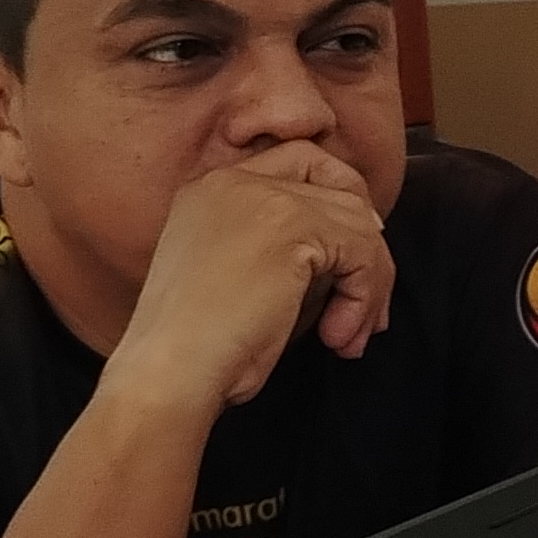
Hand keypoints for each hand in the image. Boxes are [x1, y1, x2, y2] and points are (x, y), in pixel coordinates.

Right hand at [100, 145, 391, 412]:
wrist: (168, 373)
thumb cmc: (200, 349)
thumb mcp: (242, 277)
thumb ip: (289, 248)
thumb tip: (363, 246)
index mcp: (211, 189)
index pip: (303, 164)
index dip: (341, 208)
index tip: (352, 264)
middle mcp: (233, 180)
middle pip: (341, 191)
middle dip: (366, 255)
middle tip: (364, 314)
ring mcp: (262, 196)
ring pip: (360, 224)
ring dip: (368, 287)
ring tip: (347, 338)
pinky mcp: (291, 225)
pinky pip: (363, 251)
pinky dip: (364, 298)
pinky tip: (338, 338)